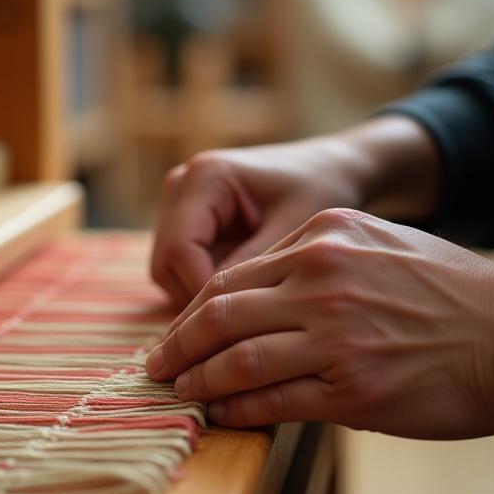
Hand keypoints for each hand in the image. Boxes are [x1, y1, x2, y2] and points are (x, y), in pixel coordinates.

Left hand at [146, 208, 493, 439]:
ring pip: (238, 359)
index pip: (232, 276)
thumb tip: (253, 293)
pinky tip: (222, 413)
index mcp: (323, 236)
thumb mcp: (377, 241)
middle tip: (155, 366)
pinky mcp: (352, 387)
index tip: (175, 331)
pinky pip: (274, 400)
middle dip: (178, 345)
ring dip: (199, 380)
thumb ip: (314, 257)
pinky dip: (239, 410)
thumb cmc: (446, 289)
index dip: (192, 310)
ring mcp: (336, 334)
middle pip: (221, 314)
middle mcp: (323, 278)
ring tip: (180, 392)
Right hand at [150, 138, 364, 306]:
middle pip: (165, 264)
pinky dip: (207, 288)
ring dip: (202, 297)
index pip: (180, 250)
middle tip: (247, 324)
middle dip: (200, 299)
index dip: (203, 293)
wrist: (329, 169)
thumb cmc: (320, 189)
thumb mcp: (295, 228)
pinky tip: (245, 294)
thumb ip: (253, 265)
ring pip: (168, 273)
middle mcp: (180, 187)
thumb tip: (220, 317)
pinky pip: (181, 271)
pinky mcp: (185, 224)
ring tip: (251, 308)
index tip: (241, 324)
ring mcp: (178, 206)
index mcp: (205, 176)